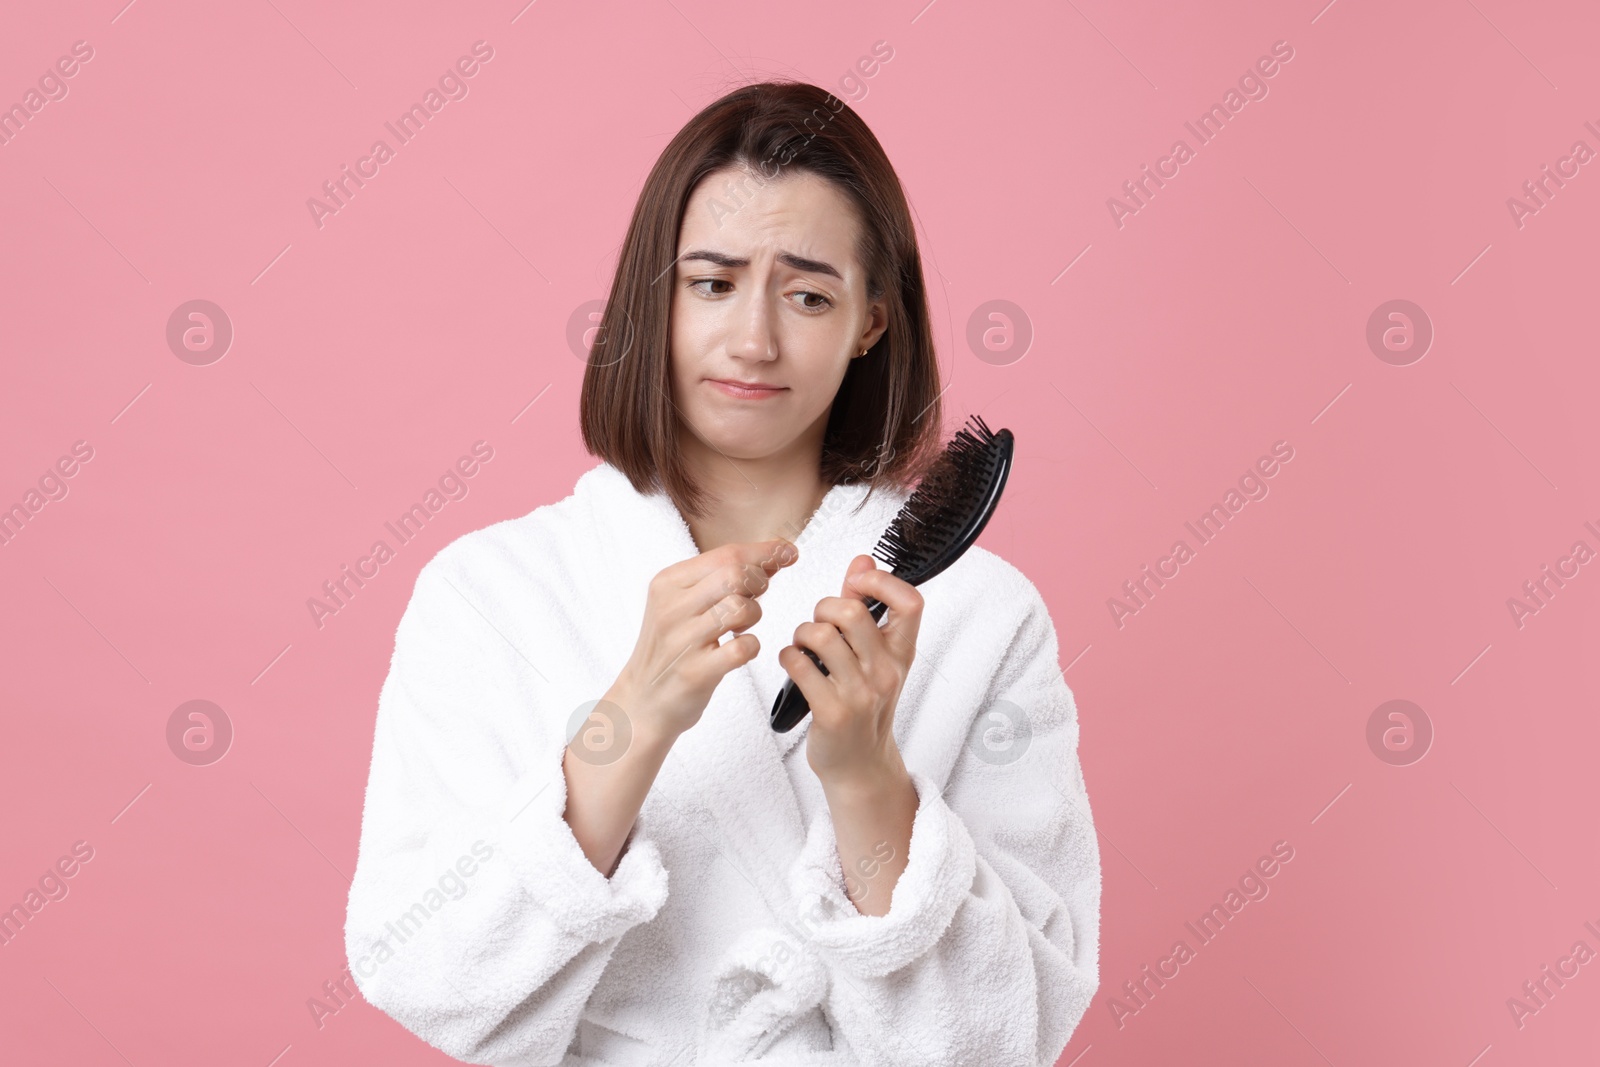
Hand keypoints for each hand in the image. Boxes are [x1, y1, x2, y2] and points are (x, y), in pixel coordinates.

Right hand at [610, 538, 798, 741]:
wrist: (643, 700)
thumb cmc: (672, 648)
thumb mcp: (684, 604)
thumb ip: (723, 578)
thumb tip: (775, 554)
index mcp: (668, 582)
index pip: (726, 554)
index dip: (765, 552)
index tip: (788, 553)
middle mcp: (671, 607)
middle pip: (735, 575)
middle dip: (758, 584)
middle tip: (755, 599)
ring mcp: (682, 640)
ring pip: (740, 608)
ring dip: (754, 616)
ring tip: (740, 627)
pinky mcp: (696, 672)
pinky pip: (742, 648)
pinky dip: (751, 646)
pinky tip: (739, 650)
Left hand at [779, 554, 923, 787]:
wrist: (860, 764)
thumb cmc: (864, 706)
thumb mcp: (875, 658)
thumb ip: (867, 608)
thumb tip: (862, 561)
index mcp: (901, 654)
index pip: (910, 603)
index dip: (881, 581)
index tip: (858, 581)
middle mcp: (885, 672)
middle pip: (853, 612)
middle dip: (825, 607)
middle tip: (819, 622)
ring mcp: (860, 694)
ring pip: (821, 636)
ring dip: (802, 633)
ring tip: (803, 646)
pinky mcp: (832, 712)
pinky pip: (800, 665)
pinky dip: (789, 657)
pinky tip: (794, 664)